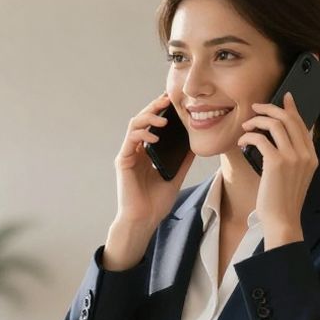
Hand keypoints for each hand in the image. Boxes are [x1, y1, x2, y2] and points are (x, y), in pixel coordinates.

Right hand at [113, 92, 194, 228]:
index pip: (151, 124)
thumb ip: (183, 159)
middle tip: (167, 99)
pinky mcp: (123, 161)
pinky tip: (155, 136)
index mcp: (146, 152)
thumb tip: (196, 143)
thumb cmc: (156, 202)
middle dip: (154, 107)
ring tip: (164, 118)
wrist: (144, 219)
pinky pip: (130, 141)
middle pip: (142, 120)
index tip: (173, 102)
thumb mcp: (176, 175)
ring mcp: (128, 155)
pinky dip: (142, 134)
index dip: (160, 111)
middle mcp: (136, 150)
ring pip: (134, 125)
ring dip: (148, 117)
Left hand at [238, 91, 314, 246]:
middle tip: (255, 107)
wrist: (282, 220)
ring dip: (257, 120)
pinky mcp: (276, 163)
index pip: (303, 124)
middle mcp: (306, 154)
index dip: (292, 108)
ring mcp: (293, 158)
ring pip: (275, 124)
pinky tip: (242, 141)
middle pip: (289, 119)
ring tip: (245, 125)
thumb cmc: (283, 200)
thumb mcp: (295, 176)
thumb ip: (293, 157)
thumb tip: (279, 138)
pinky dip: (248, 136)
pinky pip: (260, 139)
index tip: (284, 97)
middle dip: (270, 108)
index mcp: (312, 157)